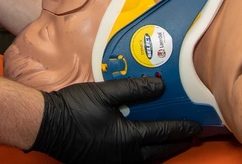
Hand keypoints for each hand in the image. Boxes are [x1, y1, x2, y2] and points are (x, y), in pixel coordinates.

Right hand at [29, 76, 200, 162]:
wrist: (46, 125)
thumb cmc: (74, 108)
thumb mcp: (105, 93)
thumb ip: (134, 89)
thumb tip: (161, 86)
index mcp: (126, 139)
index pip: (162, 133)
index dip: (181, 128)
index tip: (196, 126)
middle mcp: (123, 156)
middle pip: (158, 152)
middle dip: (176, 144)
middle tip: (192, 137)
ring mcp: (112, 163)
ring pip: (145, 160)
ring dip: (161, 151)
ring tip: (172, 143)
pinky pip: (131, 162)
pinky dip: (144, 155)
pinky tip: (144, 148)